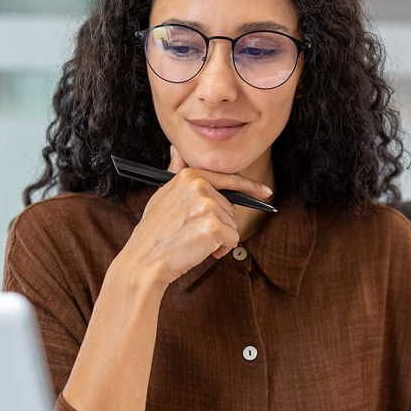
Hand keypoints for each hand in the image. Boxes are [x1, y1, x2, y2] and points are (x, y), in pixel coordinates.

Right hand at [116, 145, 273, 288]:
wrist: (145, 260)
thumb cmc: (154, 232)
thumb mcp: (162, 195)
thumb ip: (176, 173)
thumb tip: (176, 149)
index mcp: (188, 175)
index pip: (227, 178)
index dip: (249, 187)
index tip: (265, 193)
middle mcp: (199, 187)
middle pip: (230, 207)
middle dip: (218, 224)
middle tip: (194, 233)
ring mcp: (207, 206)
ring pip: (232, 225)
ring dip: (218, 239)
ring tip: (193, 242)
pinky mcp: (214, 227)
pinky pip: (232, 240)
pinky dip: (220, 250)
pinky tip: (200, 250)